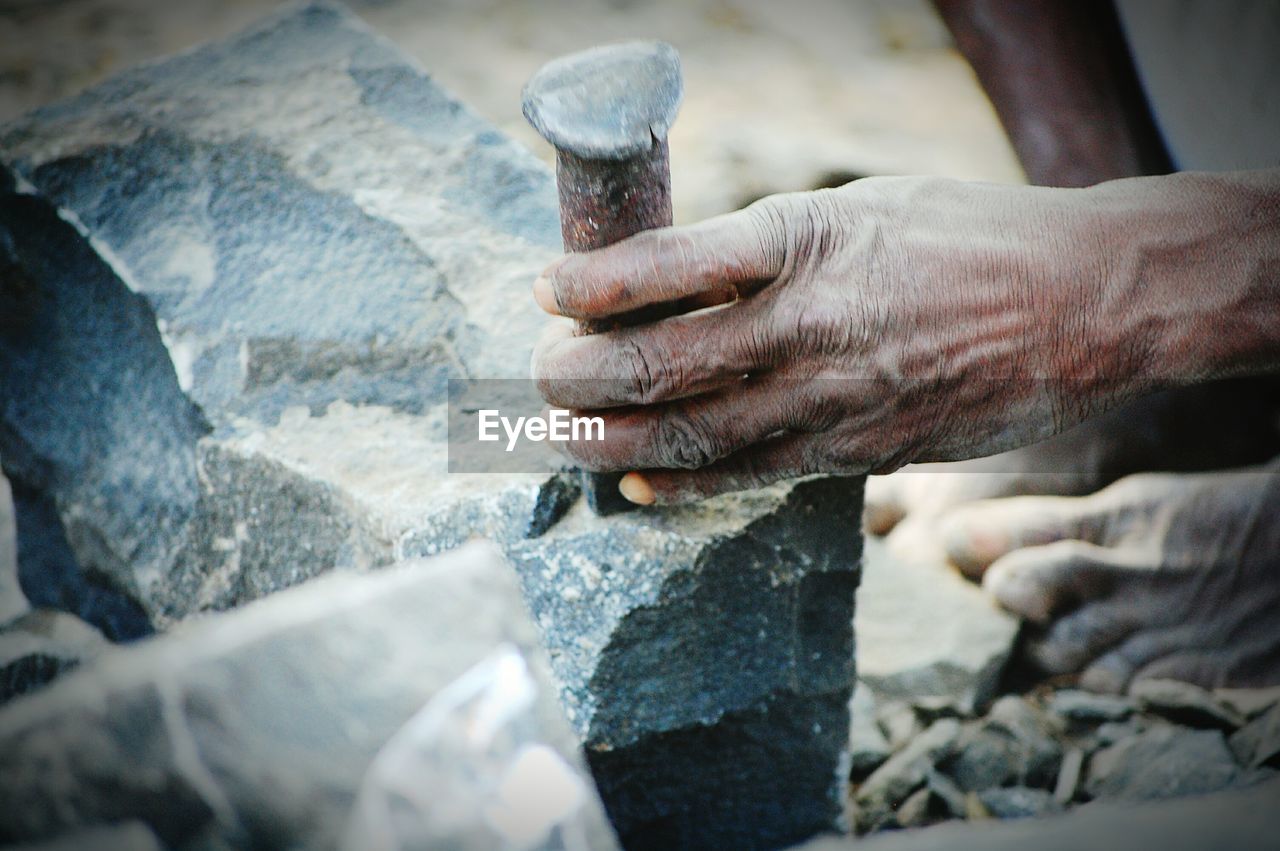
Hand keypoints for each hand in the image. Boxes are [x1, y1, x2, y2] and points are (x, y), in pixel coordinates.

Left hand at [531, 172, 1274, 504]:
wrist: (1081, 304)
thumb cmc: (965, 238)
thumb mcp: (857, 208)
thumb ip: (769, 248)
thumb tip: (676, 284)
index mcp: (804, 240)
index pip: (665, 267)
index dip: (589, 285)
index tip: (543, 289)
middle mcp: (808, 325)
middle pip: (658, 365)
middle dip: (577, 377)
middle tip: (536, 377)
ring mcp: (833, 398)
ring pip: (692, 435)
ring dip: (609, 443)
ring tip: (557, 438)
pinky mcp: (859, 453)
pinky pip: (752, 475)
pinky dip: (684, 483)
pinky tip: (639, 484)